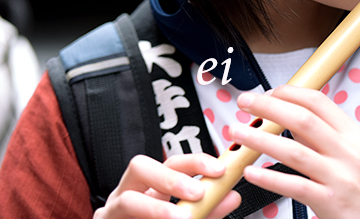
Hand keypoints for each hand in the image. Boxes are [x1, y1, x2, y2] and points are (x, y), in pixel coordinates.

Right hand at [94, 153, 240, 218]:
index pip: (173, 163)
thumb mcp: (187, 216)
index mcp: (152, 185)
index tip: (219, 170)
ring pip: (127, 200)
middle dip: (170, 177)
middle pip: (140, 166)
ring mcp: (112, 211)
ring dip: (156, 208)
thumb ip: (208, 209)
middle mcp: (128, 192)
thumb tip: (232, 196)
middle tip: (197, 193)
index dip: (196, 162)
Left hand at [228, 86, 359, 218]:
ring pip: (295, 151)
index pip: (318, 102)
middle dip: (269, 108)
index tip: (267, 92)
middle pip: (303, 120)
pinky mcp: (329, 201)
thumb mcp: (355, 150)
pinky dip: (270, 177)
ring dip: (261, 140)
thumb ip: (324, 134)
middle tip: (246, 103)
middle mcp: (347, 151)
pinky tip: (251, 172)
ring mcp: (339, 176)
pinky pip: (295, 186)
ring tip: (239, 133)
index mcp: (352, 134)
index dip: (289, 93)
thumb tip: (291, 118)